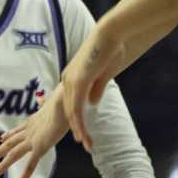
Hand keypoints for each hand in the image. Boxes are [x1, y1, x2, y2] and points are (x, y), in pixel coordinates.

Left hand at [0, 89, 67, 177]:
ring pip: (14, 154)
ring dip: (4, 163)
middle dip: (0, 149)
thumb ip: (45, 103)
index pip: (17, 130)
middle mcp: (29, 131)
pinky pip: (30, 166)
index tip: (1, 137)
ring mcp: (32, 140)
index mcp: (32, 122)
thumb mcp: (51, 103)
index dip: (9, 134)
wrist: (64, 103)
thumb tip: (41, 97)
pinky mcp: (39, 147)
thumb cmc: (62, 102)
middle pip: (11, 142)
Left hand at [58, 19, 131, 150]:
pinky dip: (80, 122)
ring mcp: (71, 81)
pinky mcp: (78, 81)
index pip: (70, 103)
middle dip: (76, 128)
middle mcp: (67, 80)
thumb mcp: (103, 74)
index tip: (80, 133)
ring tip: (86, 144)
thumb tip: (91, 104)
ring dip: (79, 129)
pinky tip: (83, 134)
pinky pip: (77, 107)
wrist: (110, 34)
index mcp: (72, 78)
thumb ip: (96, 88)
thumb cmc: (110, 49)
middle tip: (84, 143)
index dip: (75, 119)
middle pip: (68, 110)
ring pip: (72, 112)